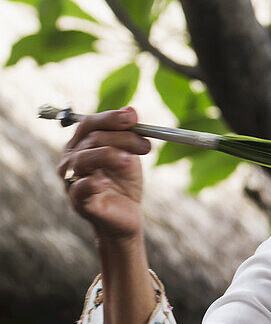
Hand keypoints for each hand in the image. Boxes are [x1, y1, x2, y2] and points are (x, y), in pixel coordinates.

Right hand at [57, 107, 150, 241]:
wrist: (127, 215)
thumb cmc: (124, 182)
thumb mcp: (130, 154)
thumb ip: (128, 134)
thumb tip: (131, 109)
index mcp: (82, 144)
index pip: (89, 123)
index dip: (110, 118)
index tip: (133, 118)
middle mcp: (71, 159)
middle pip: (91, 139)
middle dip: (121, 138)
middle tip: (146, 146)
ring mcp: (71, 180)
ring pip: (83, 159)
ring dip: (109, 155)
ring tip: (129, 161)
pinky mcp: (78, 201)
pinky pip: (79, 188)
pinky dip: (93, 183)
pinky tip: (107, 183)